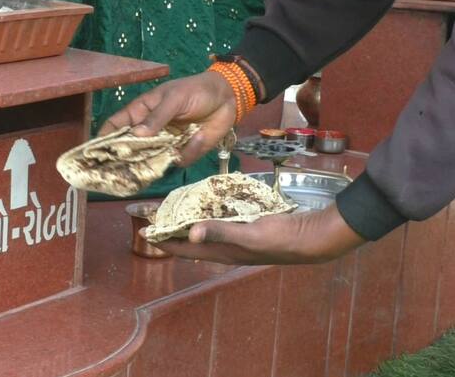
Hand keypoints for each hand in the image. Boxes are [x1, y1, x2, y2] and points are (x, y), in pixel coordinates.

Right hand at [98, 72, 236, 165]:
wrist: (227, 97)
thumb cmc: (195, 90)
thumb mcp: (174, 98)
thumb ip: (157, 117)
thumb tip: (137, 134)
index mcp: (141, 113)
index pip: (116, 127)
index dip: (103, 139)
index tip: (94, 154)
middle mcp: (150, 132)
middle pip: (131, 150)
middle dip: (126, 161)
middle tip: (121, 171)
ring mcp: (166, 144)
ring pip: (153, 161)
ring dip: (159, 161)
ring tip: (166, 155)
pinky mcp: (185, 151)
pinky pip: (180, 160)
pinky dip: (190, 151)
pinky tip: (199, 135)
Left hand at [145, 204, 365, 264]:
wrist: (311, 238)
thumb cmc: (280, 239)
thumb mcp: (249, 235)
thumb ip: (220, 232)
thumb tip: (188, 234)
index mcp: (221, 252)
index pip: (183, 249)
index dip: (162, 240)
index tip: (143, 229)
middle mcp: (225, 248)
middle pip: (189, 240)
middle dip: (171, 229)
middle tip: (154, 214)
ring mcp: (236, 239)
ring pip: (203, 231)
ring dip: (187, 221)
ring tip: (173, 208)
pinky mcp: (247, 228)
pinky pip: (220, 221)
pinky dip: (208, 214)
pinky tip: (207, 202)